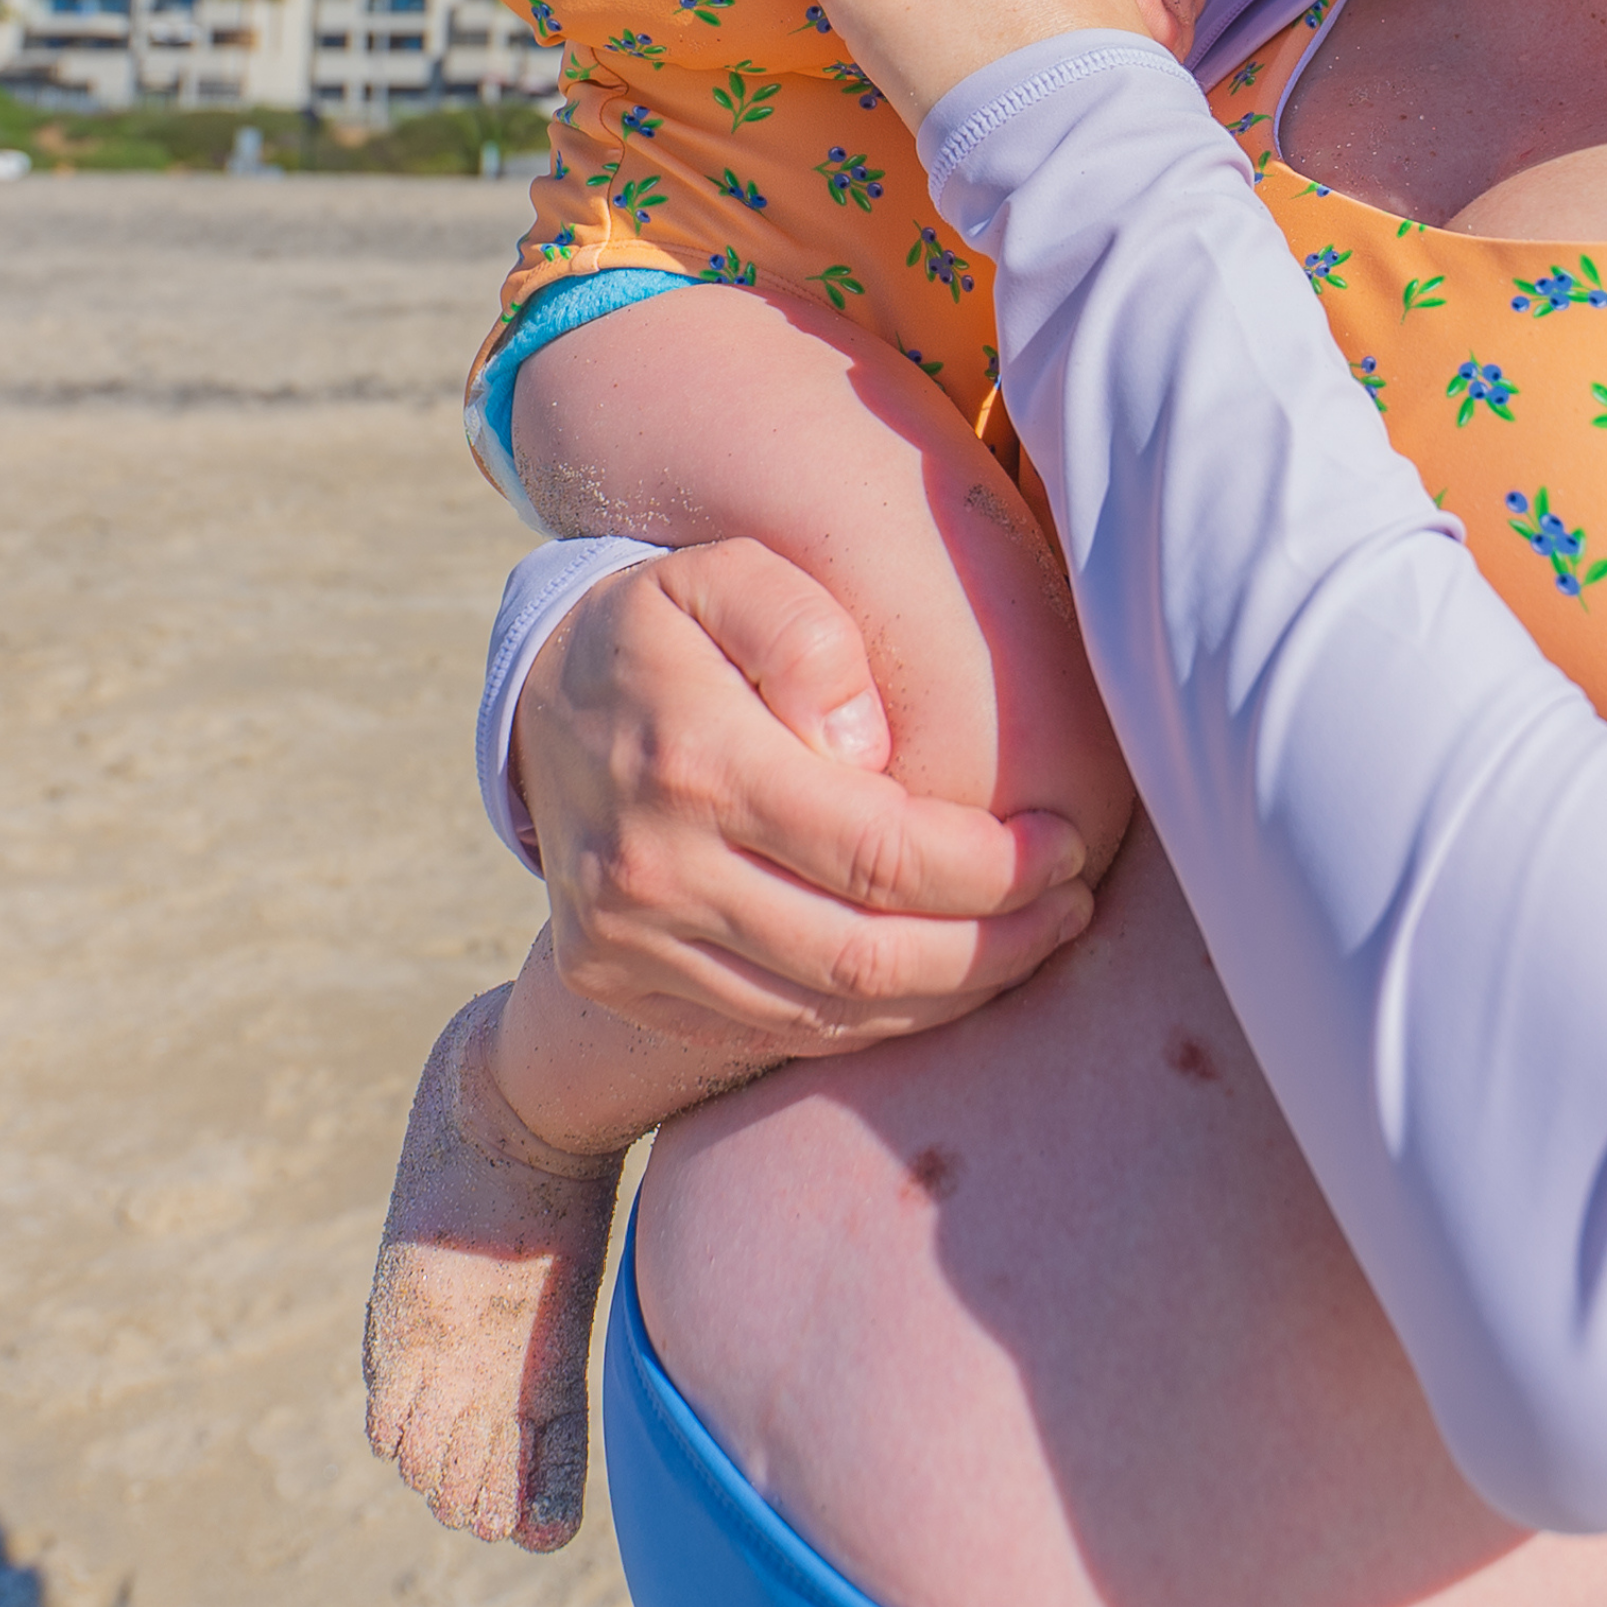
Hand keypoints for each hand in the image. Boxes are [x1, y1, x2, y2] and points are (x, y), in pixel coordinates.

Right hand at [514, 537, 1099, 1048]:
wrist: (534, 695)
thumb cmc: (667, 622)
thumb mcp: (725, 574)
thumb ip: (803, 632)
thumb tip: (863, 743)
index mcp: (694, 764)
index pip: (877, 855)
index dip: (992, 869)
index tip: (1067, 843)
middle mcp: (653, 872)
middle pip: (864, 958)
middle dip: (995, 946)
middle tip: (1073, 906)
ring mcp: (628, 944)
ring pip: (826, 1014)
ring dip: (950, 994)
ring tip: (1032, 941)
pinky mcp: (621, 984)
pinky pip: (772, 1032)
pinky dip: (871, 1020)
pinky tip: (940, 975)